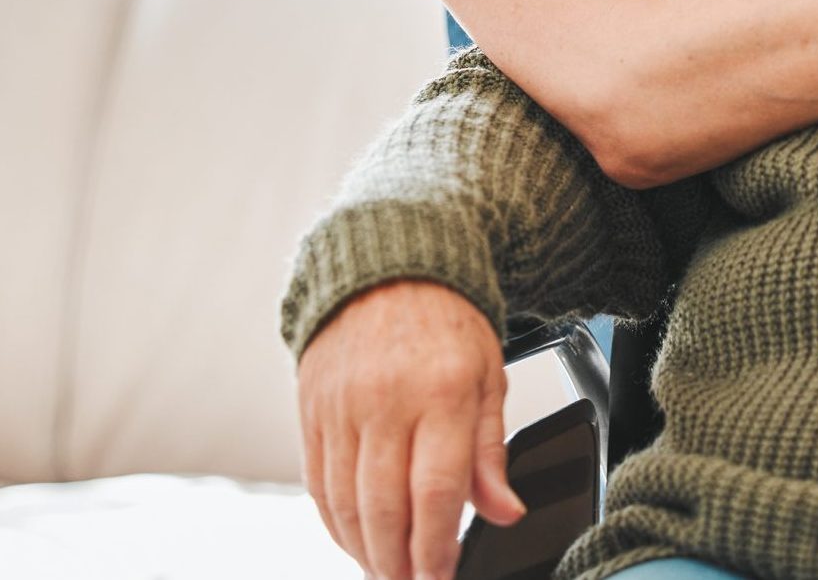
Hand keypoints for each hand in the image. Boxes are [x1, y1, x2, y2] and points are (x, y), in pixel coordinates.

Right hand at [297, 279, 524, 579]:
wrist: (386, 268)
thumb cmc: (446, 324)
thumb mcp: (489, 377)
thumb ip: (490, 451)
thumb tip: (505, 512)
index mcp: (442, 390)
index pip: (435, 490)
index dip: (437, 548)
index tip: (442, 578)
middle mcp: (386, 400)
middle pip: (384, 507)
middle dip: (398, 563)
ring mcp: (342, 406)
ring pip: (345, 503)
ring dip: (365, 551)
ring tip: (386, 572)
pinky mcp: (311, 410)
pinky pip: (318, 483)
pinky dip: (335, 523)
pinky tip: (355, 541)